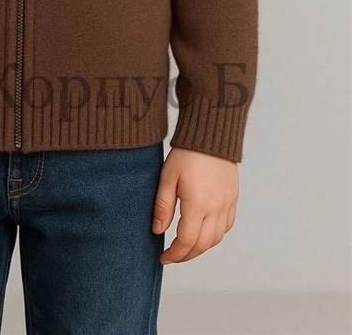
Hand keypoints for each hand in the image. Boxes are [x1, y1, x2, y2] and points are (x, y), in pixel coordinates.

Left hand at [151, 147, 237, 263]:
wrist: (211, 134)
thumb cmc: (187, 153)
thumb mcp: (167, 177)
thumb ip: (163, 206)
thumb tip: (158, 230)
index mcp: (198, 204)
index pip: (186, 241)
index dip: (174, 254)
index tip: (163, 257)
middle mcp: (216, 208)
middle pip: (203, 245)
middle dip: (186, 255)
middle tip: (172, 256)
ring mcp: (227, 204)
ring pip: (216, 238)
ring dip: (201, 247)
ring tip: (185, 246)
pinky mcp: (233, 198)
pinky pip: (227, 226)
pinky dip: (215, 235)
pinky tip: (203, 232)